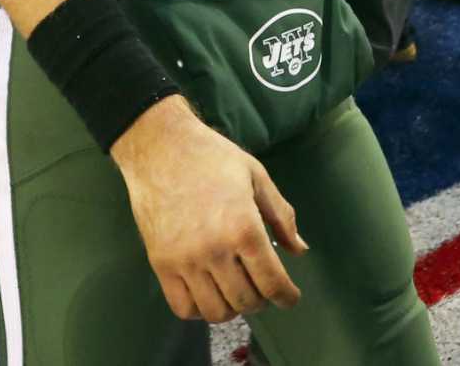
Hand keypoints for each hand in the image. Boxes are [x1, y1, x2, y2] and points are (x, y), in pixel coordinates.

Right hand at [111, 98, 307, 322]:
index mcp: (244, 227)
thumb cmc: (213, 158)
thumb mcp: (256, 176)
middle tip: (262, 288)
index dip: (286, 297)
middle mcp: (215, 250)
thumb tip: (300, 250)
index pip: (272, 282)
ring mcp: (185, 261)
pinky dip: (200, 310)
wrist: (160, 148)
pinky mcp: (160, 265)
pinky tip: (208, 293)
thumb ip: (281, 215)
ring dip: (232, 308)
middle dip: (262, 300)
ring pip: (215, 311)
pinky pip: (182, 307)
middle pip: (246, 301)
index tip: (290, 298)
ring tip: (236, 291)